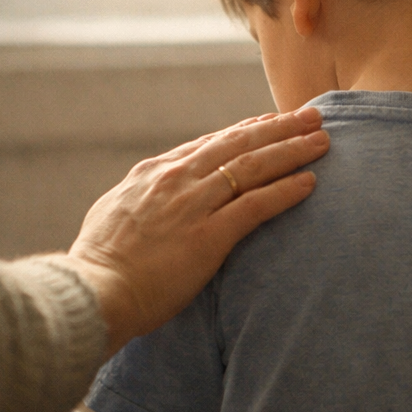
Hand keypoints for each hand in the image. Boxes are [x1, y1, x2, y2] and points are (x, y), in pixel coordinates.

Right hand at [63, 108, 328, 354]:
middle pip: (239, 144)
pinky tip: (310, 183)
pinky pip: (256, 206)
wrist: (90, 294)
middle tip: (312, 117)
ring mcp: (192, 204)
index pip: (211, 143)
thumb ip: (142, 199)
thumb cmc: (98, 266)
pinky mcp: (207, 236)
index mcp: (153, 172)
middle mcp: (176, 179)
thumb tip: (151, 196)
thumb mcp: (114, 215)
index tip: (272, 120)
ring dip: (292, 151)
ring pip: (253, 167)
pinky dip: (286, 191)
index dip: (247, 129)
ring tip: (322, 142)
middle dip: (279, 128)